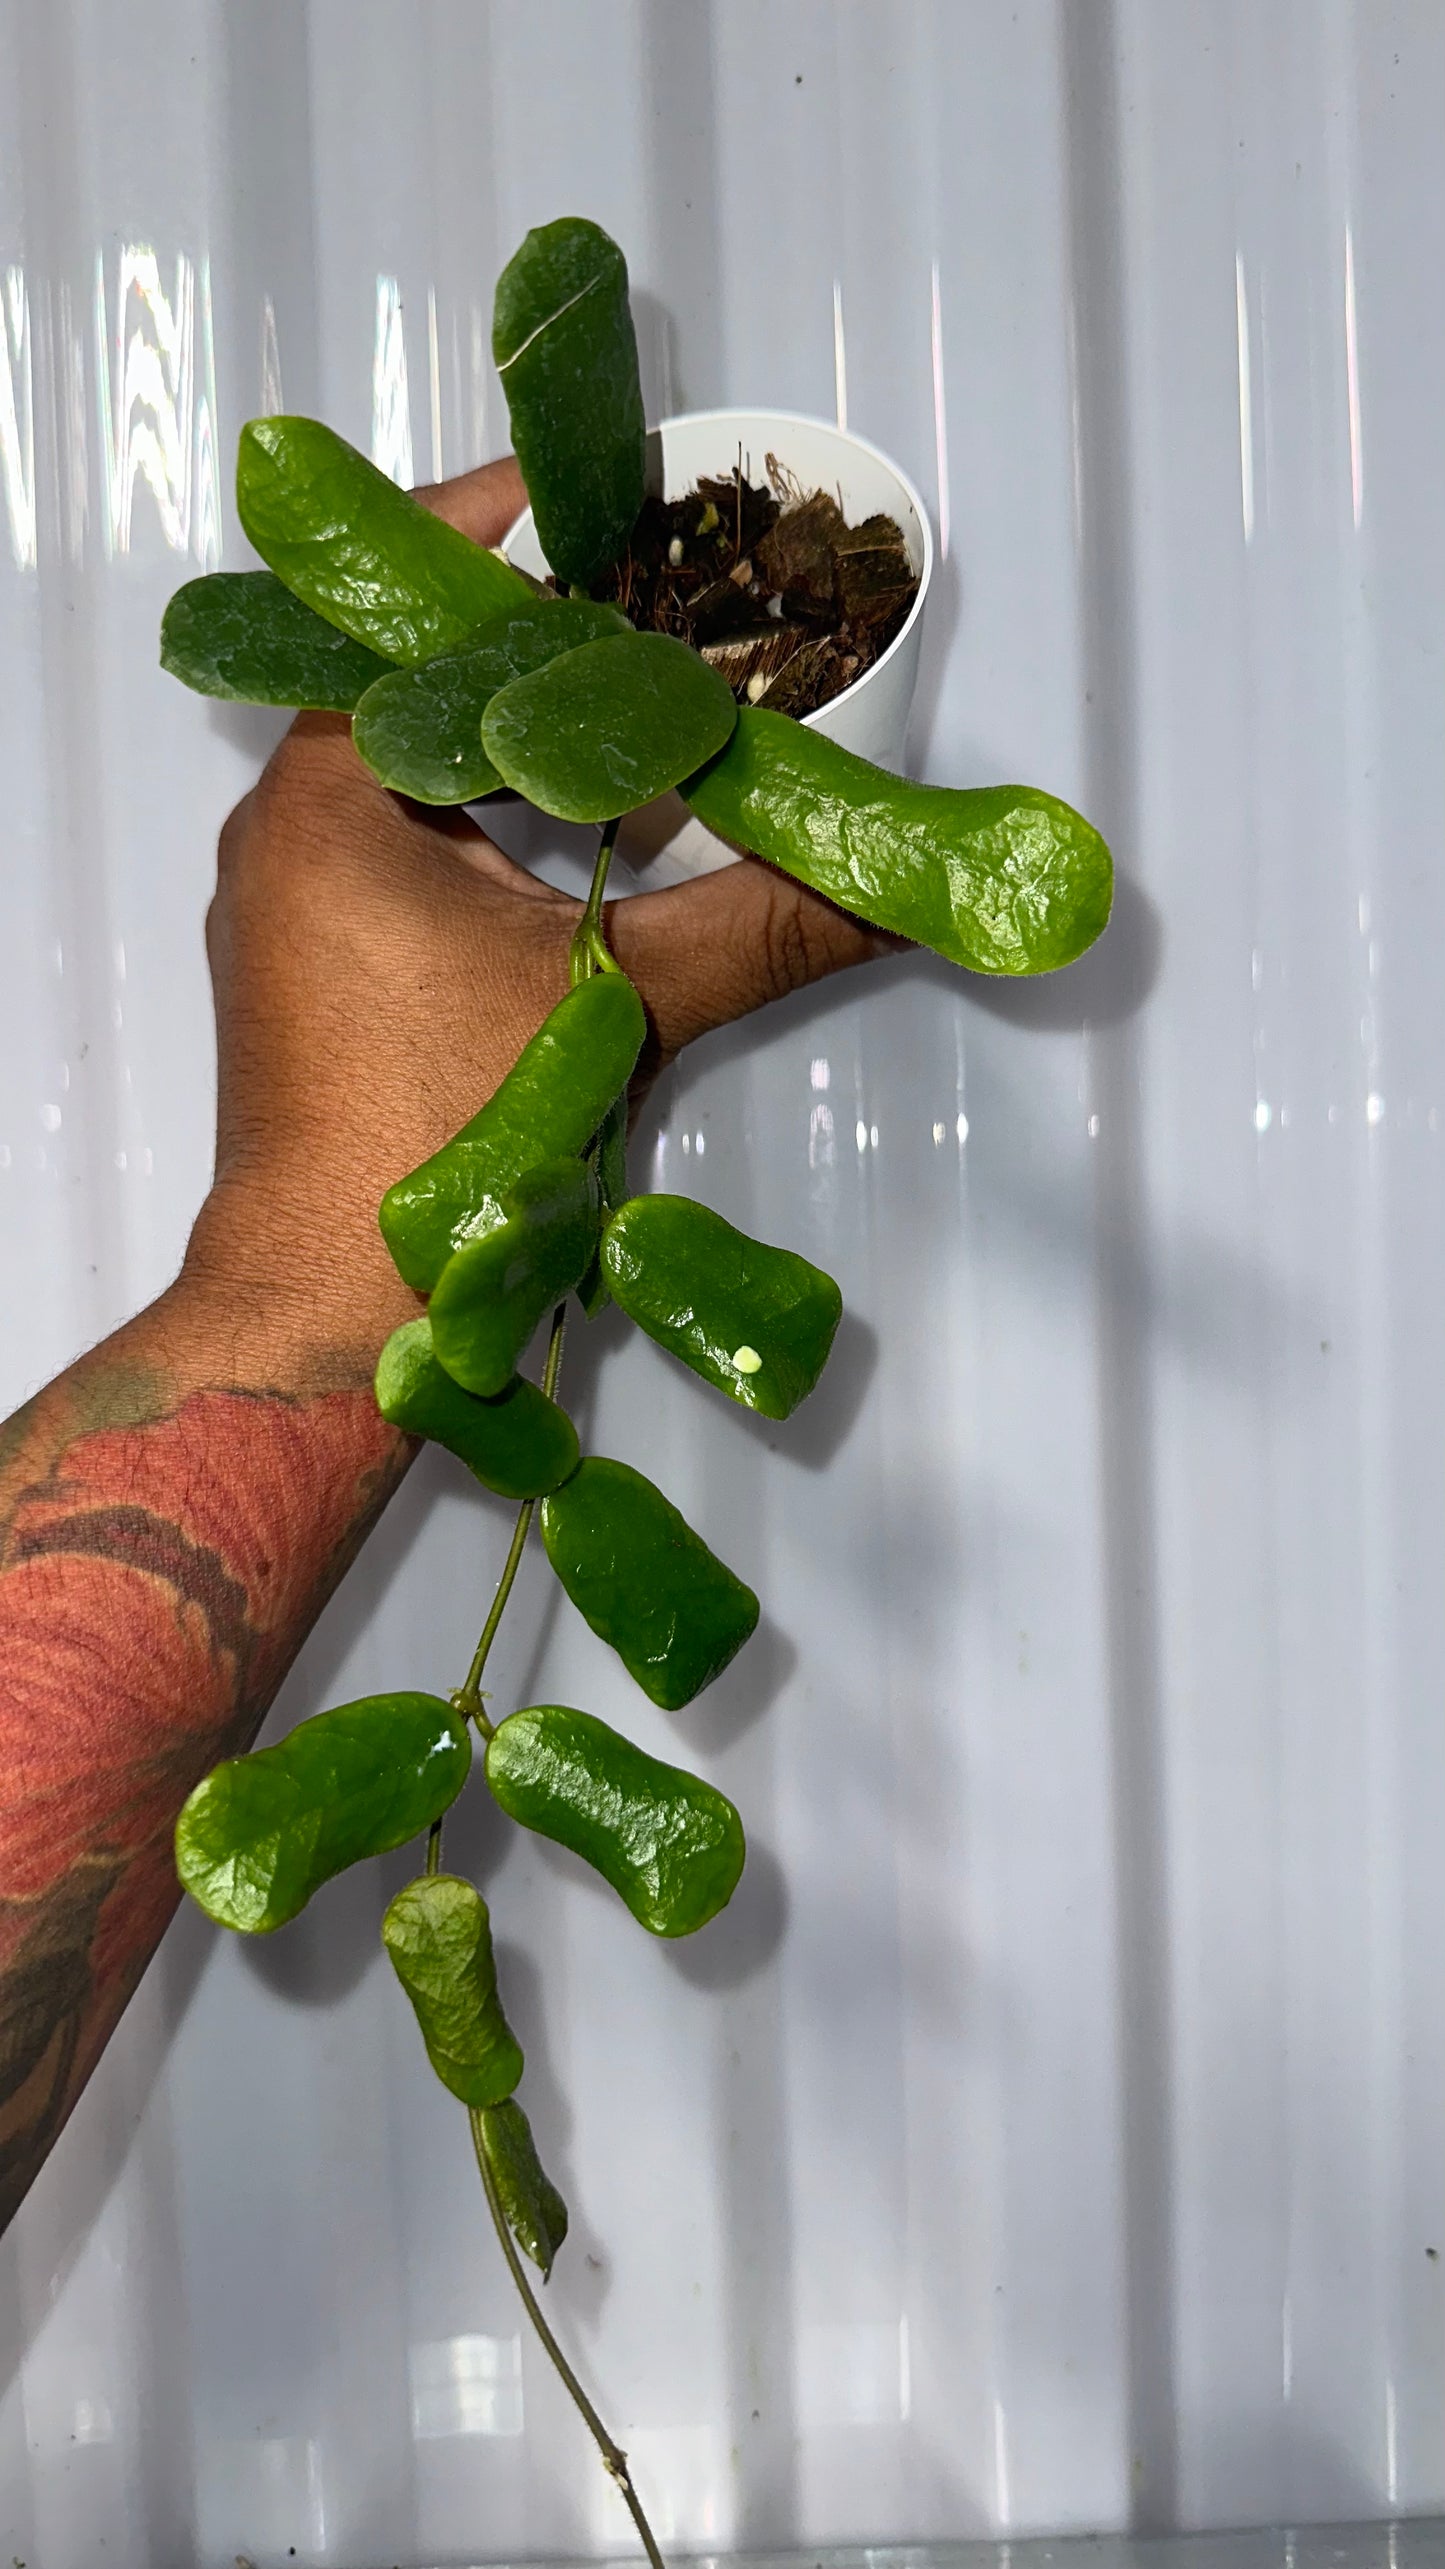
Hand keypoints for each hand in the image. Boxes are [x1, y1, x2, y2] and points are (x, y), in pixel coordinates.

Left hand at [185, 454, 882, 1359]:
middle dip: (546, 641)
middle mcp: (292, 832)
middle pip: (422, 679)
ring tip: (647, 716)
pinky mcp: (323, 973)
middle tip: (661, 602)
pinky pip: (414, 847)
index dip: (512, 528)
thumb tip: (902, 885)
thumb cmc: (432, 1146)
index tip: (607, 492)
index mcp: (331, 797)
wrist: (323, 1313)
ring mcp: (299, 906)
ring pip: (422, 772)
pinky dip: (503, 827)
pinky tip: (598, 850)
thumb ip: (765, 927)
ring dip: (530, 744)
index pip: (410, 604)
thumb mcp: (616, 1009)